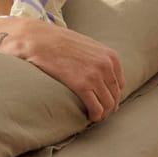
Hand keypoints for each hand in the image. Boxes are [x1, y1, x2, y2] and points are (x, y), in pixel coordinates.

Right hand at [0, 17, 124, 122]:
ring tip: (93, 117)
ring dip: (102, 113)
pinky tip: (89, 117)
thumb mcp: (84, 45)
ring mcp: (95, 76)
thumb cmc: (57, 41)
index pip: (119, 83)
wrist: (38, 39)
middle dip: (109, 106)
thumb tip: (97, 71)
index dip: (113, 95)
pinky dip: (95, 116)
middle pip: (115, 95)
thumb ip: (96, 57)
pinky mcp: (82, 85)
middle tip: (99, 113)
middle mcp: (106, 66)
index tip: (105, 101)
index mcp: (109, 56)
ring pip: (108, 104)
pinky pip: (96, 108)